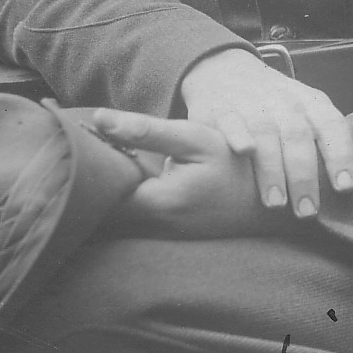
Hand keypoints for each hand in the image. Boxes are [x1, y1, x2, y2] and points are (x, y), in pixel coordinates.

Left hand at [90, 109, 279, 238]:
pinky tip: (128, 174)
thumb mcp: (193, 138)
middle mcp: (157, 228)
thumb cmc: (238, 162)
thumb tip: (99, 118)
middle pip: (105, 210)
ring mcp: (166, 234)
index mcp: (158, 204)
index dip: (83, 169)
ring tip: (102, 158)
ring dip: (109, 191)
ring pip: (120, 216)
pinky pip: (137, 219)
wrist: (279, 196)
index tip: (74, 142)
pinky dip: (126, 199)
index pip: (100, 194)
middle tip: (83, 149)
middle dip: (92, 183)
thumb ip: (145, 131)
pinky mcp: (174, 232)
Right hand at [179, 48, 352, 217]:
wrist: (226, 70)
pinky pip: (231, 121)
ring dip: (272, 168)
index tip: (345, 187)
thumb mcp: (304, 111)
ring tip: (276, 203)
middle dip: (304, 176)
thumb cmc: (276, 105)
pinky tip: (244, 152)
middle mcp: (284, 102)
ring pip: (266, 133)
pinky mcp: (221, 109)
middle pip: (298, 136)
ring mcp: (252, 103)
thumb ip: (322, 141)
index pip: (332, 125)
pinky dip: (238, 135)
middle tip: (307, 211)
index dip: (340, 155)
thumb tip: (344, 192)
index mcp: (310, 103)